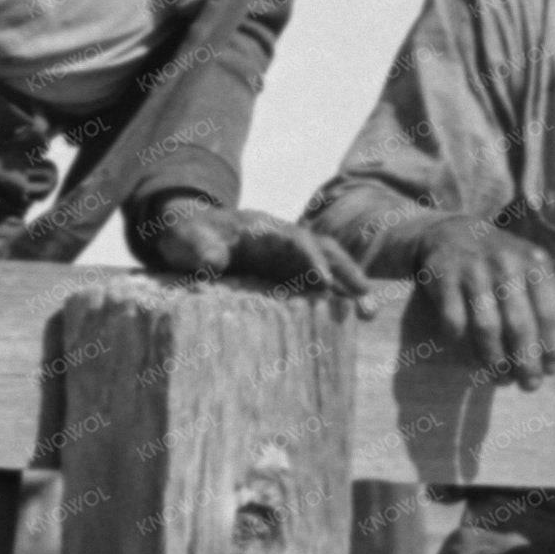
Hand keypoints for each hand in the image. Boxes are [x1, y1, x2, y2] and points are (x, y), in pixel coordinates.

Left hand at [132, 193, 378, 313]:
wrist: (189, 236)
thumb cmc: (188, 236)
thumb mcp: (185, 238)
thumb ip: (199, 248)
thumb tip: (213, 266)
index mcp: (264, 229)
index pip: (297, 240)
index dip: (312, 259)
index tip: (323, 282)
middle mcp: (285, 242)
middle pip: (326, 251)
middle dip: (348, 272)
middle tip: (367, 299)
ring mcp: (289, 259)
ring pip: (329, 269)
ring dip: (350, 288)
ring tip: (369, 315)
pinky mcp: (287, 277)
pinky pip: (317, 287)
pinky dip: (335, 301)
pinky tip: (347, 323)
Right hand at [412, 217, 554, 387]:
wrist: (451, 234)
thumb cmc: (502, 264)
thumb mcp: (535, 275)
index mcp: (535, 262)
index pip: (550, 311)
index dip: (552, 345)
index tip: (551, 369)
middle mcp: (506, 263)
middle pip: (519, 324)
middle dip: (526, 361)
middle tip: (529, 385)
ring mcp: (473, 270)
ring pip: (487, 327)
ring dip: (495, 360)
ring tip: (501, 379)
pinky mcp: (443, 279)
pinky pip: (455, 323)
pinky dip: (464, 347)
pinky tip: (472, 362)